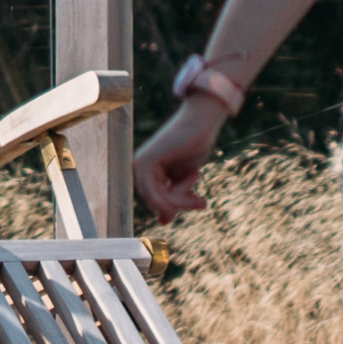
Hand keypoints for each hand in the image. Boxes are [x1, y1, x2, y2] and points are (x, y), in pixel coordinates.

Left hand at [136, 89, 225, 221]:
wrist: (201, 121)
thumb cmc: (194, 145)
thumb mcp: (184, 177)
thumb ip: (173, 196)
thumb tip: (163, 222)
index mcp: (147, 169)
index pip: (155, 200)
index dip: (173, 207)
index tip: (195, 206)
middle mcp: (140, 166)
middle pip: (155, 201)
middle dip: (180, 204)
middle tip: (202, 204)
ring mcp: (141, 163)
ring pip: (157, 198)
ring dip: (181, 201)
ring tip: (201, 197)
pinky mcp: (147, 161)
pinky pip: (155, 193)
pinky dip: (170, 200)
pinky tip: (189, 197)